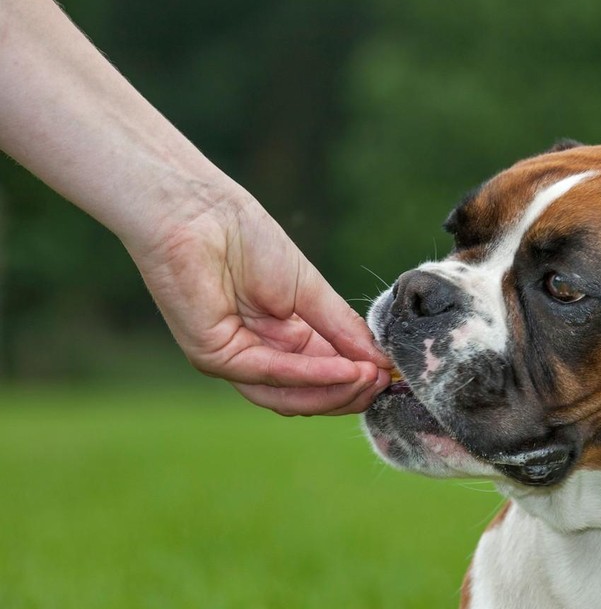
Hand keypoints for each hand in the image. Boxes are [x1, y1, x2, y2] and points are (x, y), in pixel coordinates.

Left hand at [133, 194, 391, 414]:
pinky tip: (345, 369)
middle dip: (349, 393)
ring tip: (371, 379)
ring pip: (289, 396)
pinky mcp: (214, 356)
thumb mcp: (311, 290)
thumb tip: (381, 360)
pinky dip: (312, 375)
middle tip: (385, 384)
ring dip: (335, 391)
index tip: (392, 375)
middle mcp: (257, 356)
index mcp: (281, 340)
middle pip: (308, 395)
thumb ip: (342, 327)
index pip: (323, 376)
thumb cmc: (248, 239)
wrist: (200, 212)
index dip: (357, 380)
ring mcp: (233, 359)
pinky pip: (270, 374)